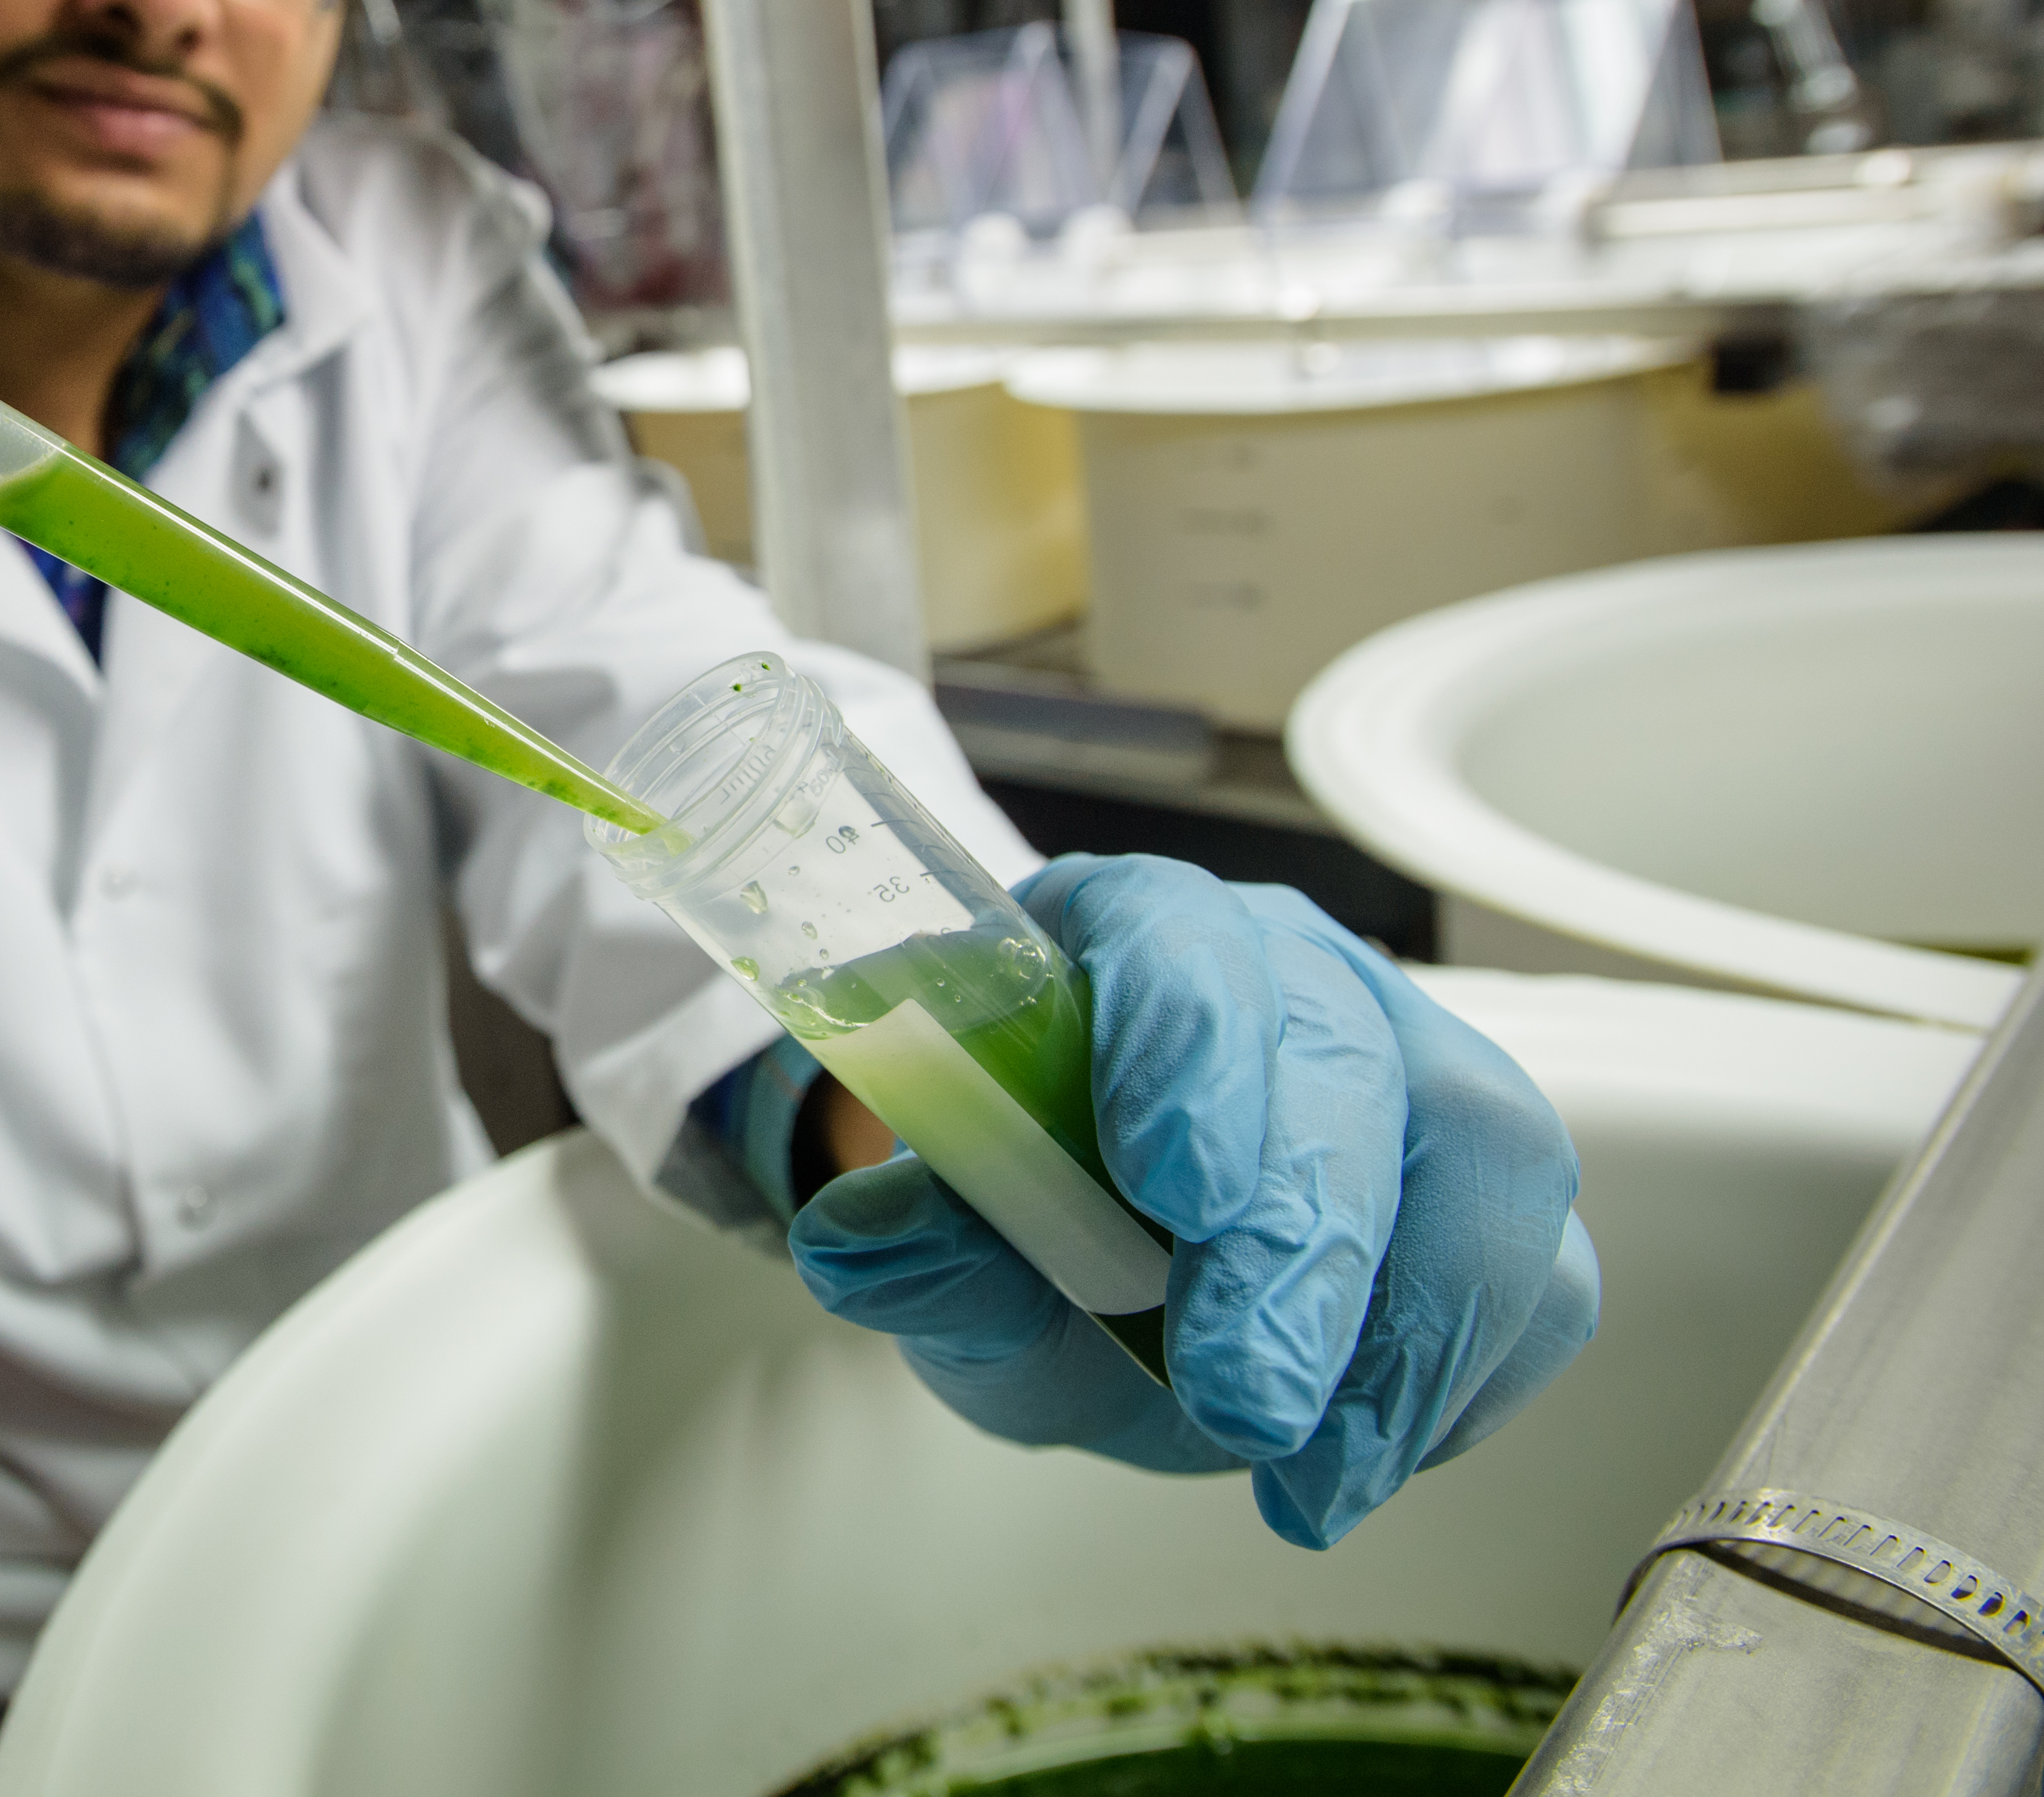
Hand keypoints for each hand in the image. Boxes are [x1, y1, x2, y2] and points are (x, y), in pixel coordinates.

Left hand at [787, 854, 1599, 1547]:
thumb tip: (863, 1238)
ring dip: (1405, 1335)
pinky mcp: (1489, 1194)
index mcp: (1136, 939)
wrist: (1088, 1271)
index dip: (1189, 1046)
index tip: (1175, 1186)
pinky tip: (1352, 1456)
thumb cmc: (1021, 1222)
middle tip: (1242, 1395)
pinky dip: (1456, 1383)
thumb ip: (921, 1242)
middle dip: (1306, 1242)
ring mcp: (1414, 1075)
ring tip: (1305, 1464)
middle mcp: (1293, 982)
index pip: (1180, 939)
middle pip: (1352, 1064)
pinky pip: (1539, 1273)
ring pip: (1485, 1161)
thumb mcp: (948, 1247)